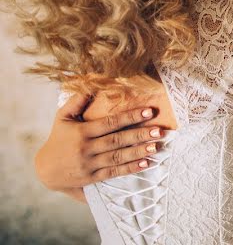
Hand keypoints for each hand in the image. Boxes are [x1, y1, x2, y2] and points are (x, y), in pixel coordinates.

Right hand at [35, 93, 163, 190]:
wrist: (45, 169)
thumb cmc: (58, 138)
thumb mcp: (63, 117)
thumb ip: (77, 101)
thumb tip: (92, 83)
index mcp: (82, 131)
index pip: (110, 123)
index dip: (130, 116)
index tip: (149, 111)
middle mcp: (87, 148)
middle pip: (117, 140)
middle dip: (140, 135)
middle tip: (159, 131)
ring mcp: (90, 164)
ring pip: (118, 157)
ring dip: (138, 152)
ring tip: (156, 146)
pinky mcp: (92, 178)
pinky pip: (114, 173)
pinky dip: (131, 168)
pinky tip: (146, 163)